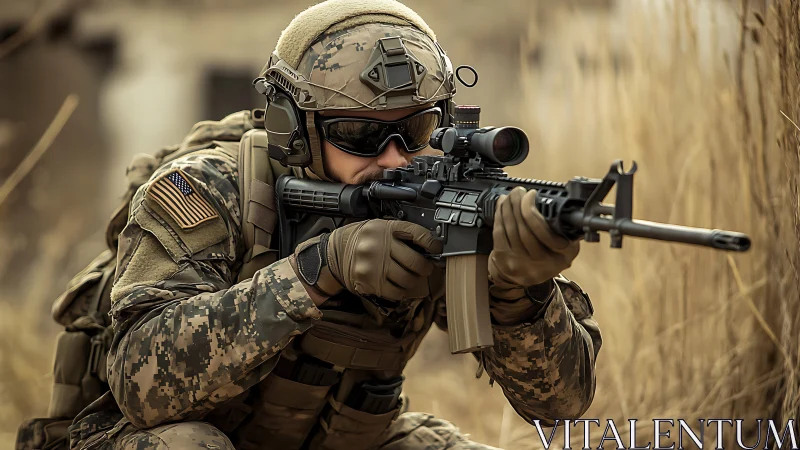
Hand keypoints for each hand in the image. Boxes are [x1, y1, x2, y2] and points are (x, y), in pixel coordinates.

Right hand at [291, 220, 441, 303]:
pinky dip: (402, 291)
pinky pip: (395, 292)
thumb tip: (430, 247)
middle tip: (426, 267)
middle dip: (426, 267)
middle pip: (416, 262)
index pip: (418, 234)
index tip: (437, 249)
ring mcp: (373, 266)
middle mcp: (379, 246)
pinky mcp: (369, 282)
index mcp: (385, 228)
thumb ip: (402, 234)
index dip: (433, 244)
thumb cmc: (363, 239)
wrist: (335, 252)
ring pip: (408, 280)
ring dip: (415, 281)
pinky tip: (400, 285)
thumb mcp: (381, 226)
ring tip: (413, 277)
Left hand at [489, 187, 578, 297]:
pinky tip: (502, 206)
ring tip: (510, 196)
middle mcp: (544, 263)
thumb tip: (543, 198)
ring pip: (511, 230)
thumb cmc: (548, 253)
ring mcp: (523, 263)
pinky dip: (499, 216)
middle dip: (519, 205)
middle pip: (526, 231)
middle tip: (518, 191)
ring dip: (508, 208)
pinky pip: (500, 234)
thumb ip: (561, 227)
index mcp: (563, 255)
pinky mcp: (505, 260)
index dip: (534, 212)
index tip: (531, 195)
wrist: (527, 274)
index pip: (546, 234)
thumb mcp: (565, 243)